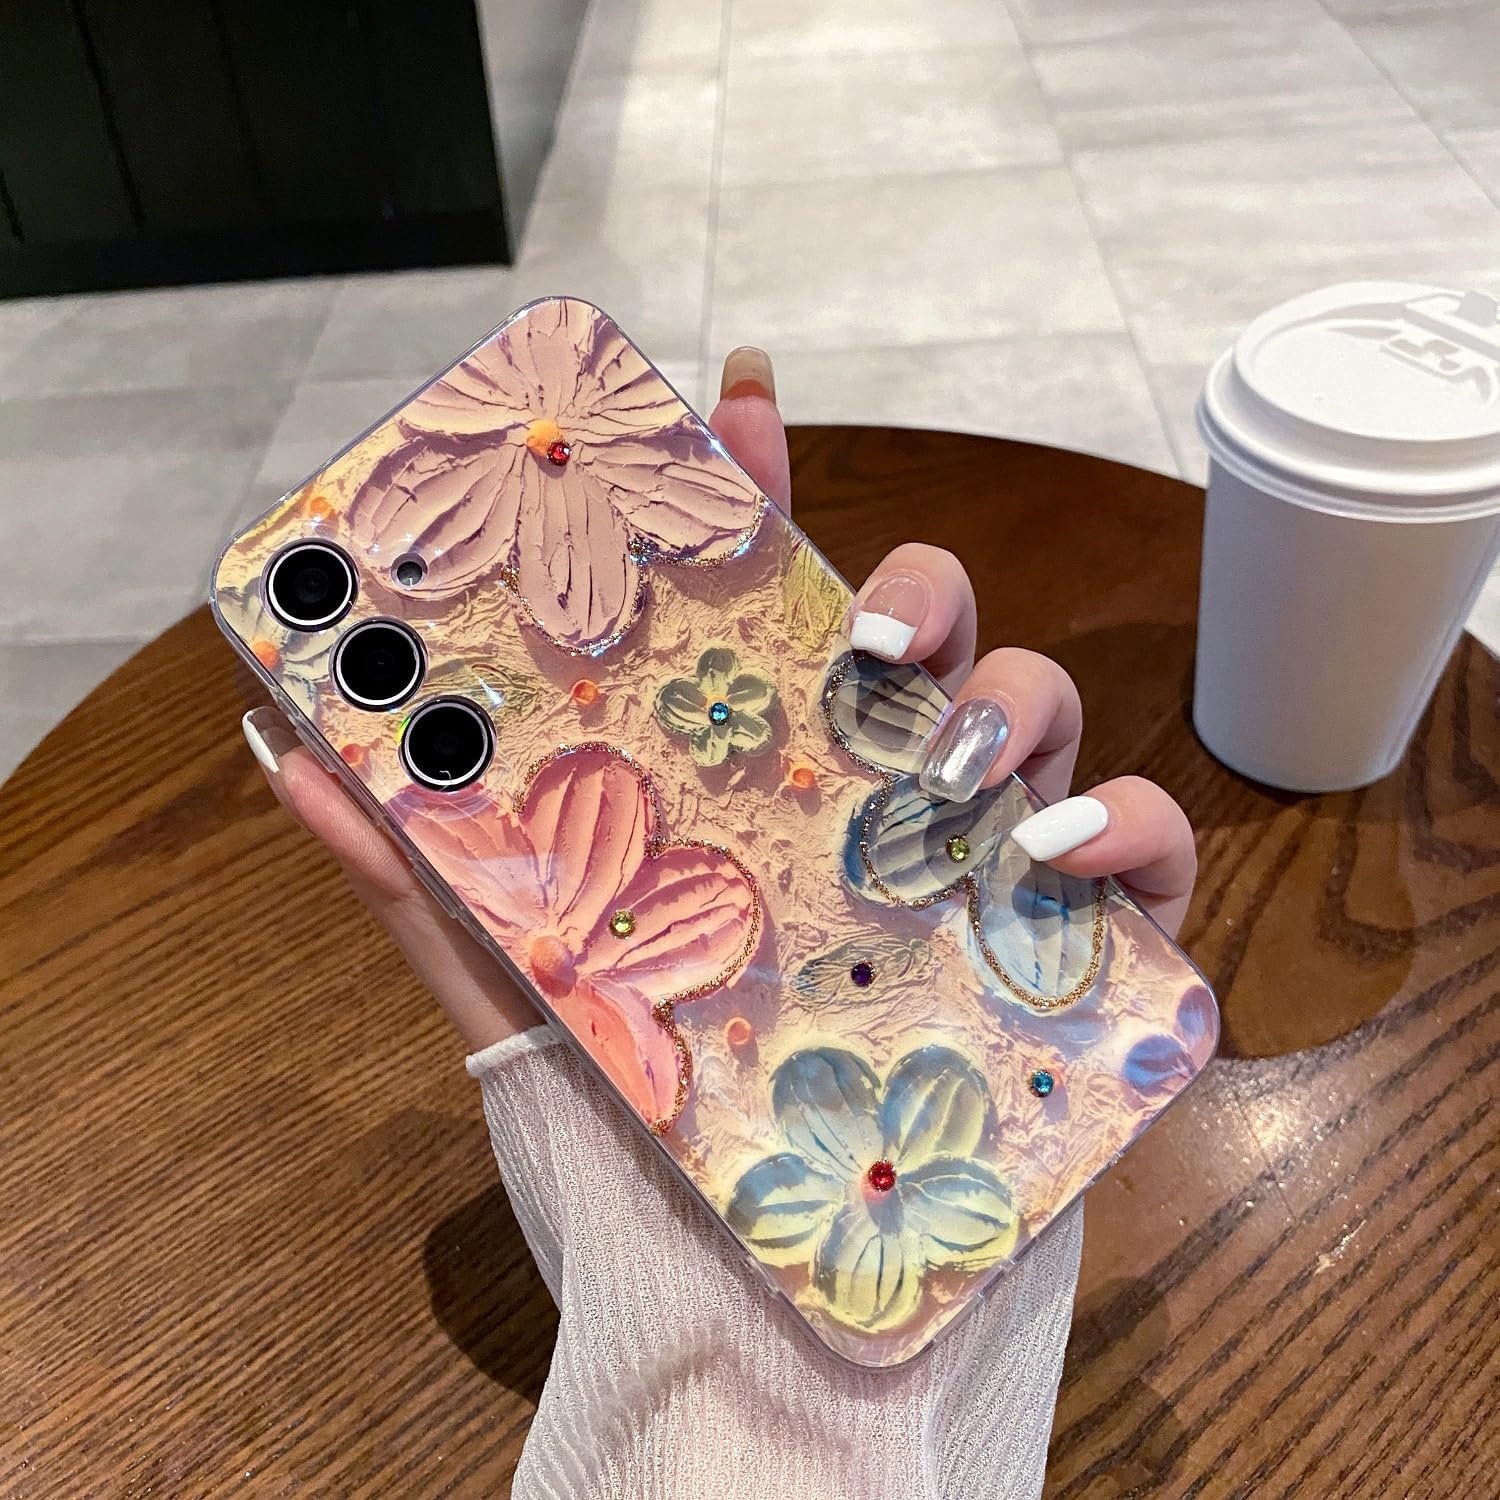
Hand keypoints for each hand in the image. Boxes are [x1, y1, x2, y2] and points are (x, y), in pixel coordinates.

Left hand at [242, 346, 1195, 1053]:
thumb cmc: (645, 1143)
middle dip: (917, 590)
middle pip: (927, 634)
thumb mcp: (518, 989)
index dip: (759, 497)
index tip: (738, 403)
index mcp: (756, 787)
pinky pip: (1153, 852)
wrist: (762, 1318)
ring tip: (943, 775)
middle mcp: (874, 807)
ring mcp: (985, 870)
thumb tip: (284, 751)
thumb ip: (411, 872)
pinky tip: (1062, 858)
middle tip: (866, 644)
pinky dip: (1135, 827)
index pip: (762, 610)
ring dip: (1010, 704)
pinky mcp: (1084, 955)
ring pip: (1039, 709)